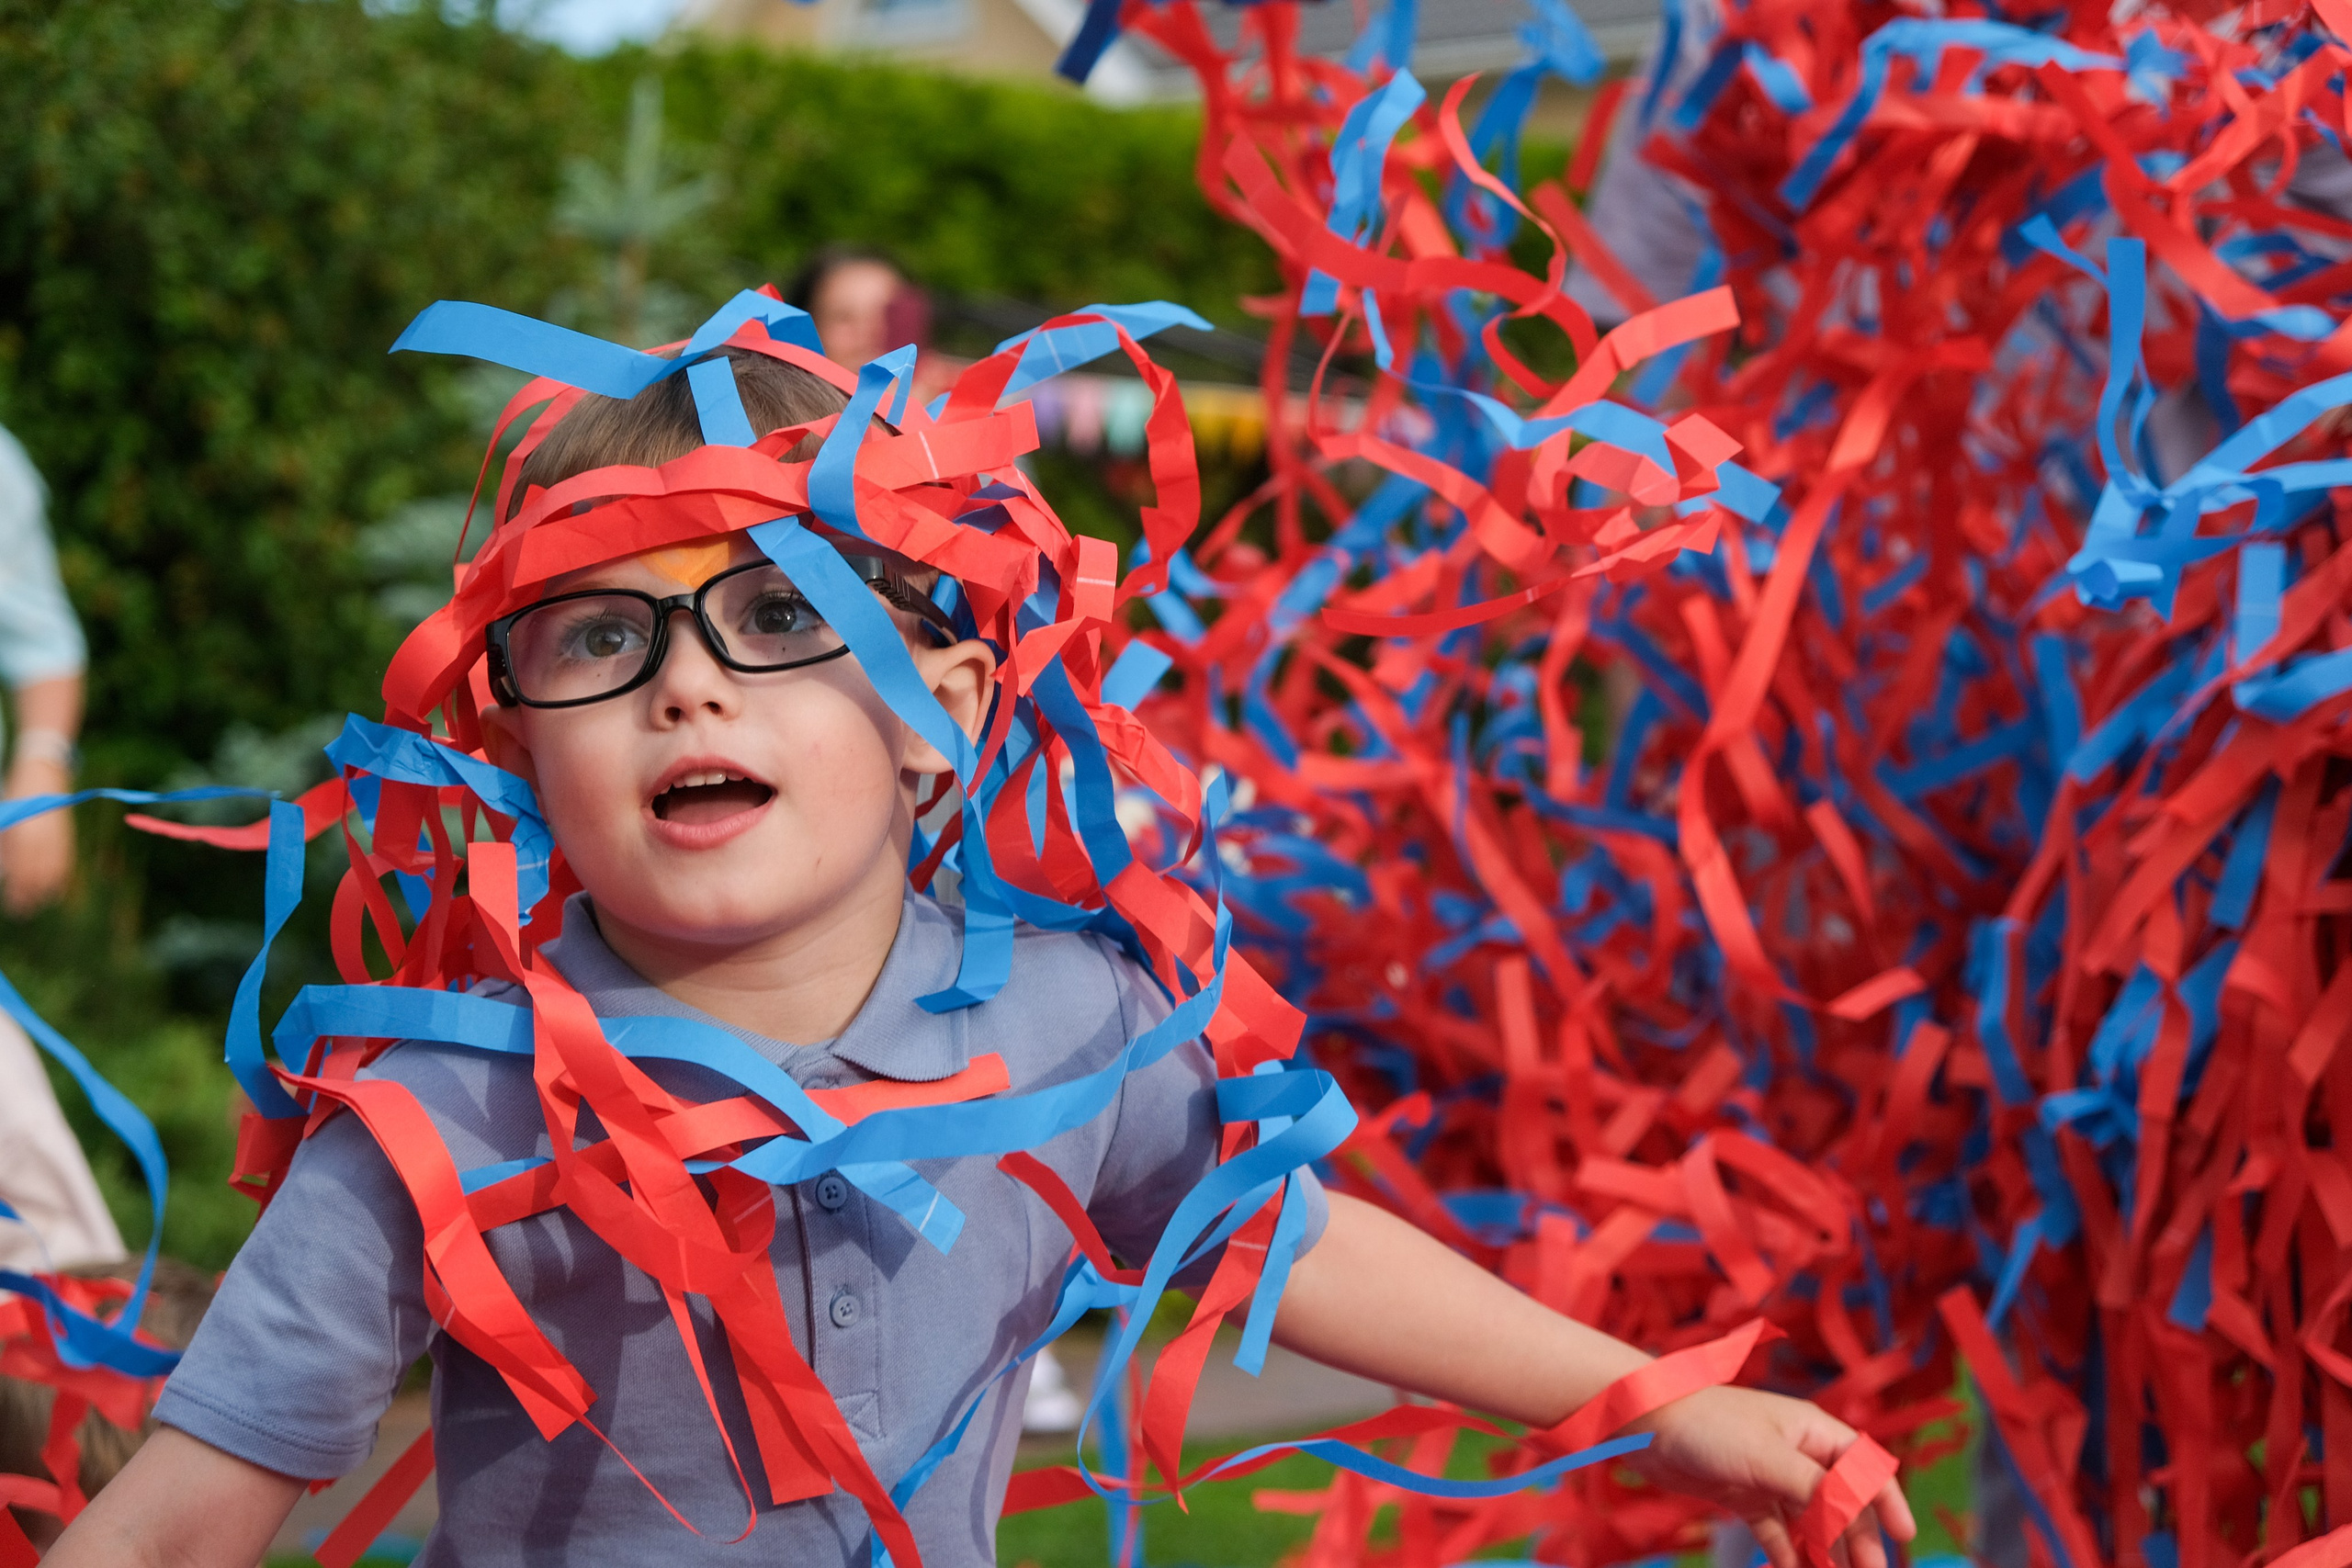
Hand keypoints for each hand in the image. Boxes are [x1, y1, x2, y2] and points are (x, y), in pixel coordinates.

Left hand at [0, 756, 73, 913]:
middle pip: (36, 875)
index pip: (19, 871)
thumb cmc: (16, 793)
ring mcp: (56, 837)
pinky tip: (56, 890)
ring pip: (52, 871)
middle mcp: (41, 838)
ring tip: (38, 905)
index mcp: (22, 834)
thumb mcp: (5, 818)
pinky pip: (65, 862)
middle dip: (29, 896)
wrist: (44, 772)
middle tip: (22, 912)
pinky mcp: (66, 835)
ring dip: (45, 891)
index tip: (13, 905)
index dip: (16, 890)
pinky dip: (60, 878)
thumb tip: (4, 872)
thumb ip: (4, 847)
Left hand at [1627, 1385, 1915, 1567]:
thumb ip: (1814, 1488)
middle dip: (1857, 1537)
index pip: (1863, 1467)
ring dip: (1825, 1550)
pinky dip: (1788, 1553)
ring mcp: (1769, 1475)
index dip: (1886, 1499)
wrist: (1647, 1423)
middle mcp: (1795, 1453)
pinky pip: (1776, 1530)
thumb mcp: (1769, 1456)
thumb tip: (1849, 1517)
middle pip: (1839, 1500)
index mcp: (1811, 1431)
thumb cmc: (1710, 1424)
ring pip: (1809, 1520)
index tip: (1904, 1535)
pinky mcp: (1743, 1494)